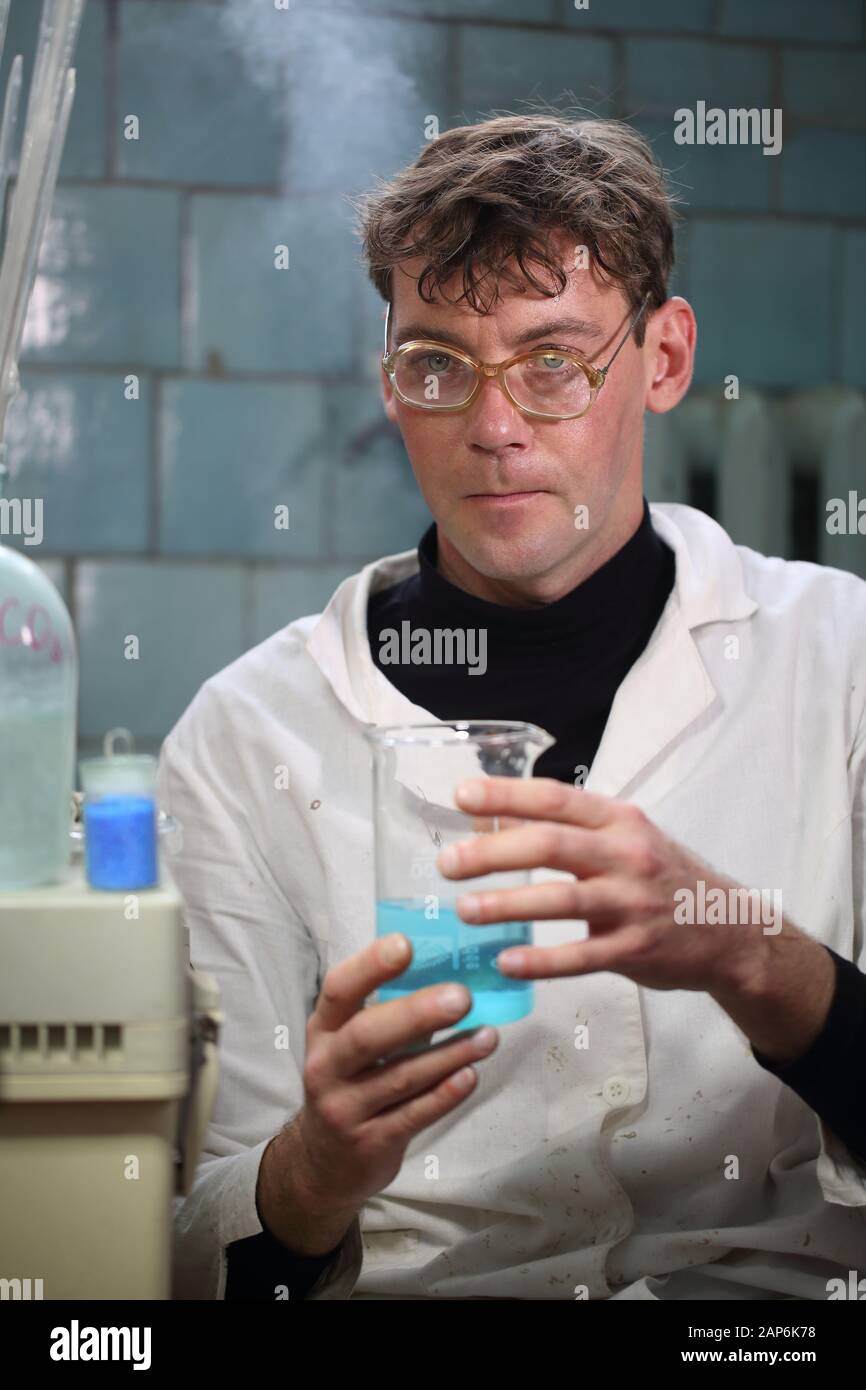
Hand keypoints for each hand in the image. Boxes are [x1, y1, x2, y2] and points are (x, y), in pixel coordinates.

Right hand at [258, 935, 499, 1253]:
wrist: (322, 1164)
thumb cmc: (350, 1083)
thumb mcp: (351, 1045)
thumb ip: (391, 1013)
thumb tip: (452, 972)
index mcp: (322, 1030)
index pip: (339, 990)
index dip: (370, 966)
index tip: (406, 944)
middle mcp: (327, 1066)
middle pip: (368, 1035)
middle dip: (418, 1013)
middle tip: (463, 997)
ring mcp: (345, 1108)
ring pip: (401, 1077)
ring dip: (449, 1054)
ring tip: (487, 1036)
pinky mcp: (370, 1143)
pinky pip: (413, 1116)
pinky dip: (444, 1095)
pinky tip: (470, 1075)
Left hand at [435, 775, 777, 997]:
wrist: (730, 930)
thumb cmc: (662, 878)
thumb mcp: (623, 839)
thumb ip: (566, 830)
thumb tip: (488, 823)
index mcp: (619, 820)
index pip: (555, 799)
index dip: (506, 795)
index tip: (461, 795)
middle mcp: (627, 855)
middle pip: (551, 845)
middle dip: (493, 853)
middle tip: (448, 864)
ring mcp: (633, 903)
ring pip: (562, 899)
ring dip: (508, 904)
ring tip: (465, 910)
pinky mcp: (637, 949)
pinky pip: (582, 955)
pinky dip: (541, 960)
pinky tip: (506, 961)